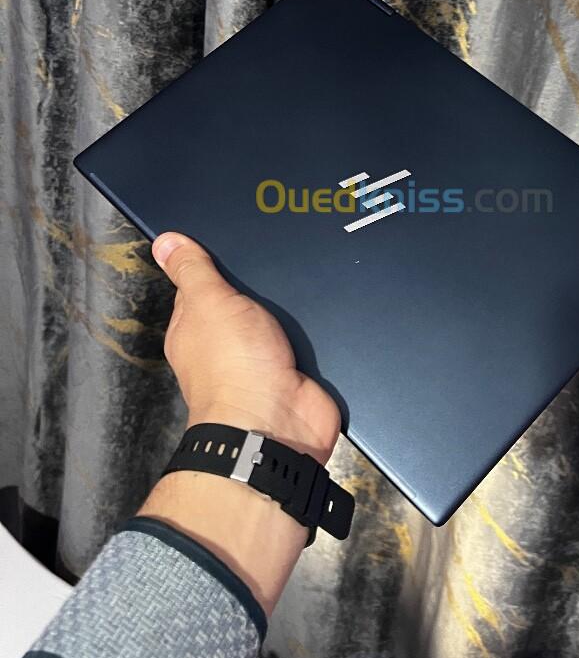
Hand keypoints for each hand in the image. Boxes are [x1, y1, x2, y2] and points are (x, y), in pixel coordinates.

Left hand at [152, 231, 340, 465]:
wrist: (276, 422)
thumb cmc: (233, 363)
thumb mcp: (208, 302)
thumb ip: (192, 270)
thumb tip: (163, 240)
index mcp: (196, 329)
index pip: (203, 286)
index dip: (219, 263)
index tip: (241, 235)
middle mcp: (227, 346)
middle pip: (247, 303)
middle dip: (266, 284)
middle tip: (288, 248)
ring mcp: (263, 361)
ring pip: (282, 322)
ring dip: (298, 306)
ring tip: (317, 270)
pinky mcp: (298, 373)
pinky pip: (310, 344)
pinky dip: (321, 331)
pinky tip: (336, 303)